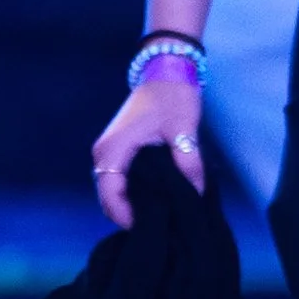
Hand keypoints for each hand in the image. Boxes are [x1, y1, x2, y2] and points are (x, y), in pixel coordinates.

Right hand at [91, 77, 206, 227]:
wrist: (165, 70)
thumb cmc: (173, 97)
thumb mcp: (184, 129)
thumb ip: (188, 163)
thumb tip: (195, 194)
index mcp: (113, 150)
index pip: (110, 196)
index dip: (126, 217)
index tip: (149, 228)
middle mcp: (104, 153)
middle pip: (108, 198)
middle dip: (129, 215)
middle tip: (160, 225)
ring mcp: (108, 151)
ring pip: (112, 190)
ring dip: (130, 205)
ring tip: (160, 215)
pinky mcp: (116, 149)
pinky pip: (118, 180)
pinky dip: (132, 193)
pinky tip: (156, 199)